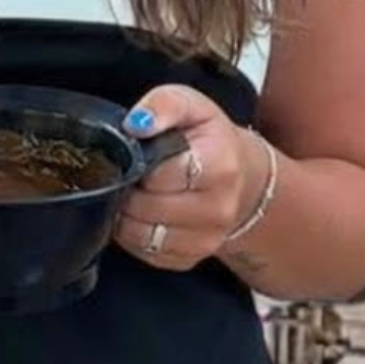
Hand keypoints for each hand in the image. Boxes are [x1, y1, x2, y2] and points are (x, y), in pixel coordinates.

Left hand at [113, 84, 266, 270]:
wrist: (240, 176)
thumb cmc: (209, 137)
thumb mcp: (190, 105)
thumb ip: (163, 104)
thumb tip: (135, 124)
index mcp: (219, 165)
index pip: (162, 173)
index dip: (138, 162)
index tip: (135, 151)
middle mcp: (218, 209)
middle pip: (149, 207)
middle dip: (128, 188)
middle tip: (125, 171)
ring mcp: (207, 240)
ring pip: (144, 236)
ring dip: (124, 214)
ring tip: (128, 190)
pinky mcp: (190, 259)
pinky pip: (146, 253)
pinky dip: (132, 234)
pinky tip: (137, 212)